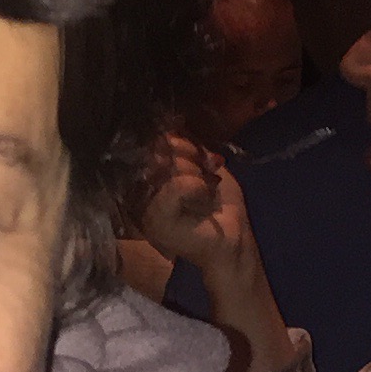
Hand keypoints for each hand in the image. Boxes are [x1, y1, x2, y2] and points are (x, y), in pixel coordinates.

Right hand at [137, 134, 262, 291]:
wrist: (233, 240)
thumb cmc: (218, 205)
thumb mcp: (202, 164)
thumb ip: (184, 147)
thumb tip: (170, 131)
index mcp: (145, 178)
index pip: (152, 141)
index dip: (178, 140)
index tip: (201, 155)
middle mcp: (137, 191)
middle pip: (158, 149)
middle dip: (190, 154)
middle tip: (206, 173)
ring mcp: (143, 207)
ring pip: (168, 165)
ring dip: (196, 171)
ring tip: (207, 186)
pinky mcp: (156, 220)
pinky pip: (176, 186)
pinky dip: (197, 185)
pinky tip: (205, 193)